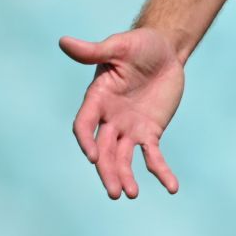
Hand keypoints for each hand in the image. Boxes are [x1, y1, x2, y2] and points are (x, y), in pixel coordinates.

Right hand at [61, 29, 185, 199]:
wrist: (165, 49)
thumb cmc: (139, 45)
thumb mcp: (119, 46)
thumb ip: (94, 50)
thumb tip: (63, 41)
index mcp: (97, 100)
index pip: (84, 126)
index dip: (87, 141)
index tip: (94, 156)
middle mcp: (109, 118)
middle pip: (105, 150)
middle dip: (108, 171)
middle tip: (115, 192)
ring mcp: (129, 127)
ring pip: (123, 157)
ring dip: (125, 176)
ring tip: (131, 195)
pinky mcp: (150, 131)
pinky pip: (152, 155)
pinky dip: (160, 171)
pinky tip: (172, 187)